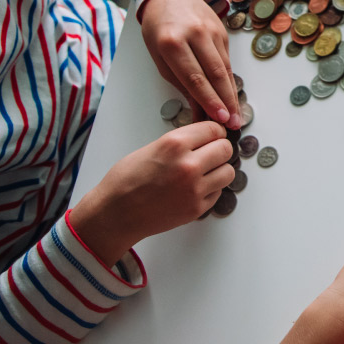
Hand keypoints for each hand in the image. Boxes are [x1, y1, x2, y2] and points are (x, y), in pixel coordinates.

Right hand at [70, 121, 233, 264]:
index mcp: (175, 144)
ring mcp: (194, 188)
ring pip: (228, 171)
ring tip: (205, 172)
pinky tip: (195, 188)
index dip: (214, 133)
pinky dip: (211, 189)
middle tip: (211, 154)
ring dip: (219, 170)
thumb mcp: (152, 147)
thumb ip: (180, 142)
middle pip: (226, 149)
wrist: (115, 213)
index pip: (214, 129)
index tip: (212, 136)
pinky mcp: (196, 208)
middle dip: (220, 149)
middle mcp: (188, 165)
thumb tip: (204, 139)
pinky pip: (218, 192)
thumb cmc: (126, 181)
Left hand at [140, 0, 240, 128]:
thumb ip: (178, 82)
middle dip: (226, 101)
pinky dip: (229, 79)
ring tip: (236, 115)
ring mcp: (212, 31)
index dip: (208, 100)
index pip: (195, 77)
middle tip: (233, 123)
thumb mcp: (159, 55)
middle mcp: (195, 35)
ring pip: (225, 68)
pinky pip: (227, 60)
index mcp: (172, 42)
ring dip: (231, 94)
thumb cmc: (159, 28)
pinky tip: (232, 95)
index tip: (218, 118)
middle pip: (215, 74)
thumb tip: (197, 108)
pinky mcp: (223, 31)